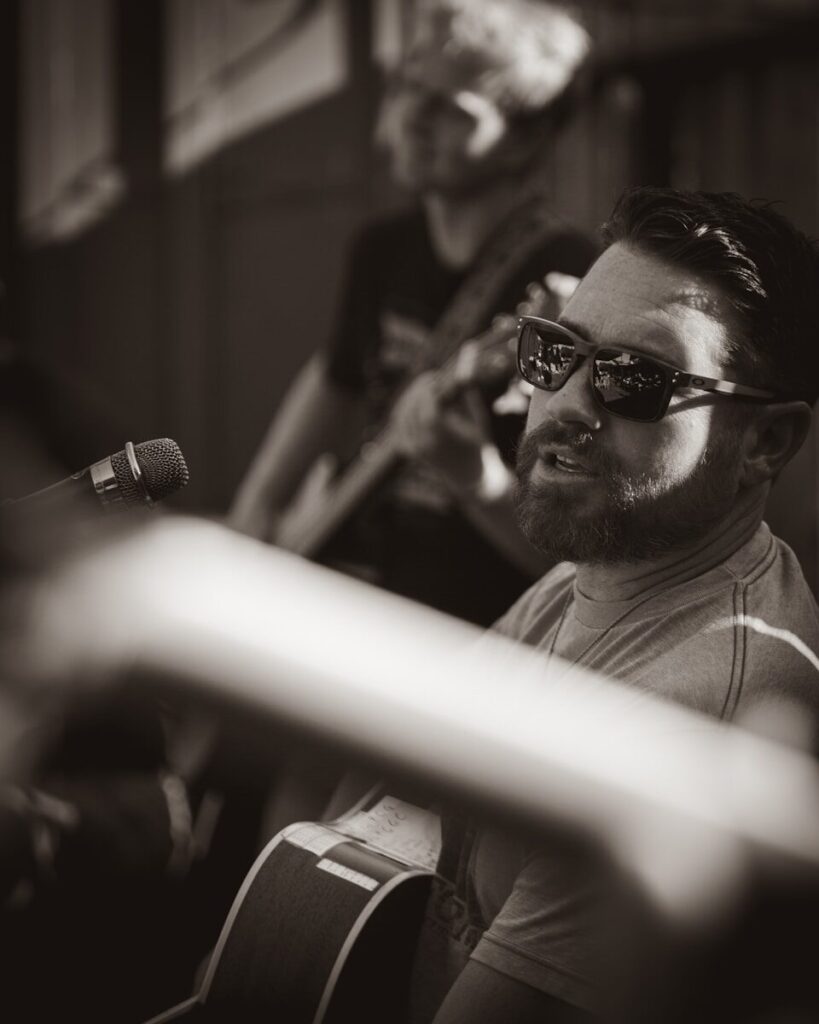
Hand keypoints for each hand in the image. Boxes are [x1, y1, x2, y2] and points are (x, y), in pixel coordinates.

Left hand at [389, 366, 508, 498]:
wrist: (469, 476)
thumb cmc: (477, 445)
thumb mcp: (477, 418)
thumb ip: (467, 391)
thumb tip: (463, 364)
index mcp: (441, 437)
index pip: (427, 404)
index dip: (431, 386)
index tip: (438, 374)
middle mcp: (422, 444)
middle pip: (411, 406)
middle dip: (421, 388)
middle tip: (431, 376)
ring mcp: (413, 448)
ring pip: (402, 413)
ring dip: (413, 396)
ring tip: (428, 387)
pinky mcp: (408, 449)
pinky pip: (399, 422)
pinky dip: (406, 409)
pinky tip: (416, 401)